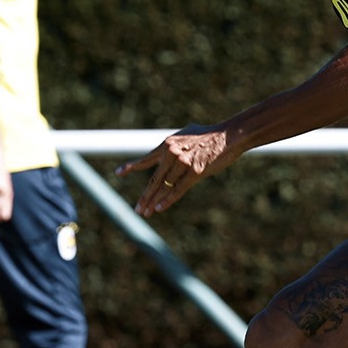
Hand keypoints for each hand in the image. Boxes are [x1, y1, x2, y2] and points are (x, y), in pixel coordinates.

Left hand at [119, 126, 233, 215]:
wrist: (229, 135)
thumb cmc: (211, 135)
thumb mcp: (186, 135)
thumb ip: (175, 145)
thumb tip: (168, 150)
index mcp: (168, 144)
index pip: (146, 159)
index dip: (131, 167)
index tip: (118, 173)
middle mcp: (171, 153)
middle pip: (154, 179)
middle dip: (145, 196)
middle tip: (137, 208)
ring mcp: (182, 163)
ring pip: (164, 186)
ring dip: (154, 201)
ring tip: (145, 212)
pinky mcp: (195, 172)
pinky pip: (178, 189)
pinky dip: (167, 200)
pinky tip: (158, 208)